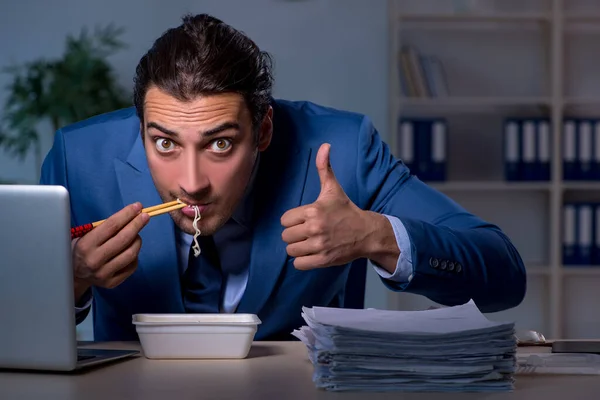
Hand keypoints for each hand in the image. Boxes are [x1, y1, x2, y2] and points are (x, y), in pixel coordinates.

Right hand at [72, 202, 148, 301]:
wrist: (73, 276)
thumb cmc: (81, 250)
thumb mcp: (84, 236)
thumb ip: (103, 228)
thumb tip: (130, 215)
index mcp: (86, 245)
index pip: (111, 226)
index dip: (126, 214)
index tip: (137, 207)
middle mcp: (95, 260)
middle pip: (124, 239)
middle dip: (137, 224)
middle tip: (145, 216)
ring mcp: (104, 274)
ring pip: (131, 253)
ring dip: (137, 240)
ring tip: (136, 234)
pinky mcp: (112, 283)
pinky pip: (132, 265)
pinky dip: (134, 254)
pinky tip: (130, 249)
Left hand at [281, 143, 371, 269]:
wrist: (366, 232)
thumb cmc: (346, 210)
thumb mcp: (333, 189)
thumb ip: (324, 168)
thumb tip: (325, 146)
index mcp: (313, 210)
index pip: (285, 220)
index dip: (293, 220)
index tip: (304, 220)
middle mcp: (314, 228)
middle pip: (286, 236)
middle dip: (294, 235)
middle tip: (307, 232)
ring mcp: (319, 245)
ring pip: (291, 251)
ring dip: (297, 248)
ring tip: (309, 243)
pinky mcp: (323, 260)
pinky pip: (299, 264)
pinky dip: (303, 261)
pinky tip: (311, 254)